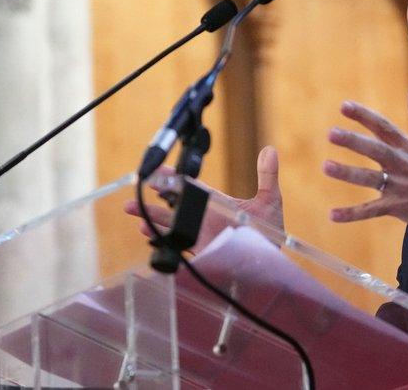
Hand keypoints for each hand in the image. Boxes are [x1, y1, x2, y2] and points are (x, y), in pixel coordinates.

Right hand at [124, 146, 284, 250]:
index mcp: (217, 201)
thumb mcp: (270, 200)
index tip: (158, 170)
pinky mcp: (203, 250)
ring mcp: (202, 233)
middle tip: (137, 187)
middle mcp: (206, 216)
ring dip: (153, 217)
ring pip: (173, 223)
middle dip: (155, 196)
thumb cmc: (271, 230)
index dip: (174, 178)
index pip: (191, 187)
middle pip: (176, 203)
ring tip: (134, 211)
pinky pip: (179, 243)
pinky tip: (149, 233)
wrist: (273, 258)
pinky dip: (164, 238)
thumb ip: (267, 176)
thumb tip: (270, 150)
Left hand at [323, 88, 407, 231]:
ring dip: (348, 173)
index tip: (343, 106)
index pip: (384, 127)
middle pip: (375, 150)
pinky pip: (372, 211)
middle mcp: (402, 164)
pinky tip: (332, 215)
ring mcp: (400, 186)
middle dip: (354, 141)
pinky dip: (352, 214)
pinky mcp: (398, 207)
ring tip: (326, 166)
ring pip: (371, 179)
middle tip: (331, 133)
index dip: (364, 116)